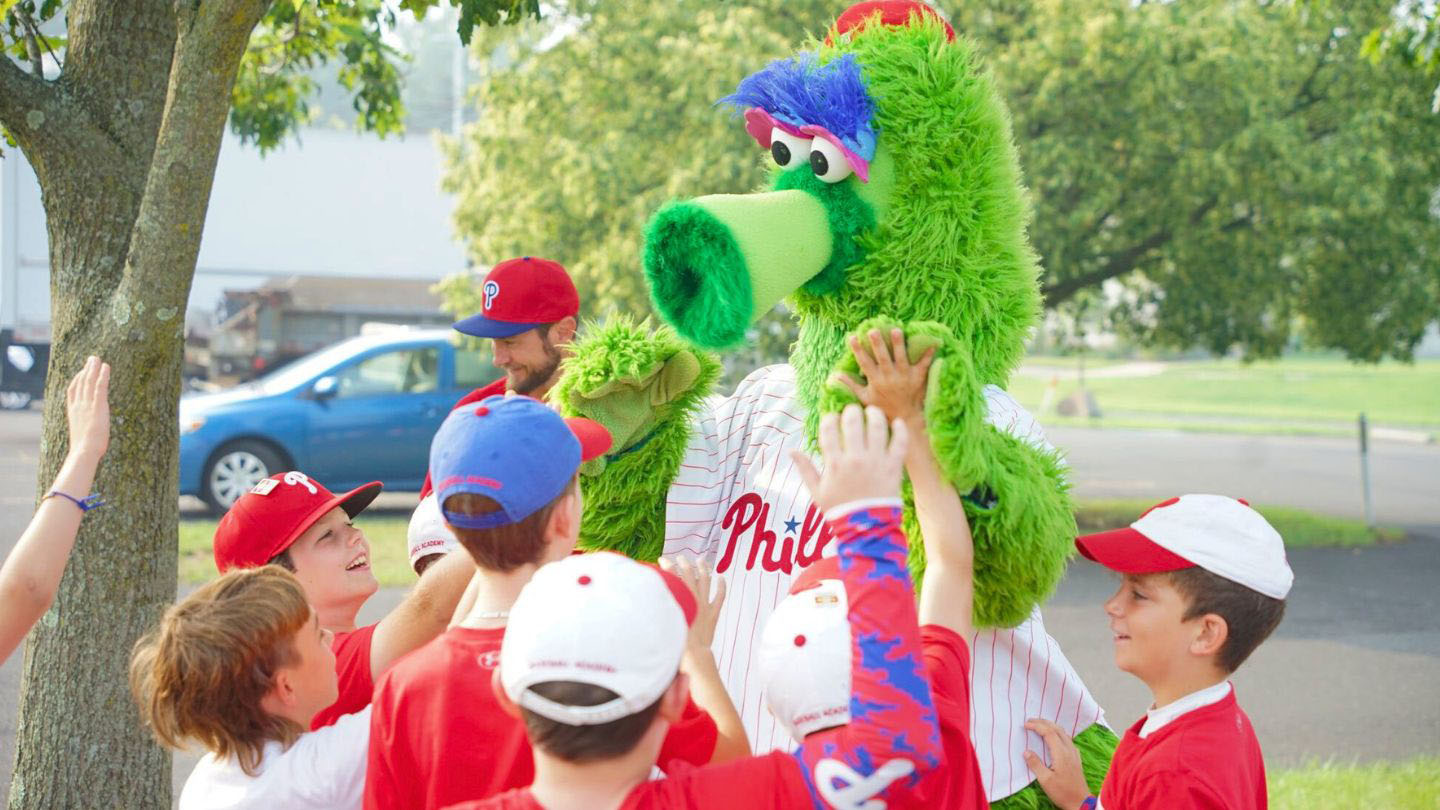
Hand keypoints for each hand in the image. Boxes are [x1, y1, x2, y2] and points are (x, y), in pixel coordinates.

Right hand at [65, 356, 110, 460]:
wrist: (84, 451)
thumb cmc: (84, 449)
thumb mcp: (82, 435)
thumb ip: (85, 428)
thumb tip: (89, 431)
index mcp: (73, 411)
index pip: (72, 391)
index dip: (77, 379)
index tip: (82, 371)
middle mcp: (78, 405)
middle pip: (81, 382)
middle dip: (86, 369)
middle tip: (91, 359)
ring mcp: (87, 404)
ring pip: (89, 381)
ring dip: (93, 368)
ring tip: (97, 358)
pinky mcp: (98, 406)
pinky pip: (100, 386)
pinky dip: (103, 375)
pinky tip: (106, 367)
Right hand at [660, 555, 726, 652]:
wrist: (693, 656)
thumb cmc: (674, 642)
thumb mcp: (661, 623)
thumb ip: (657, 609)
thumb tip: (648, 600)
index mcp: (679, 600)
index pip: (672, 576)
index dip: (667, 566)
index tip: (662, 560)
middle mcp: (693, 599)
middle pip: (689, 574)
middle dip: (684, 563)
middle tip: (681, 557)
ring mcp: (705, 606)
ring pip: (705, 581)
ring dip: (703, 569)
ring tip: (701, 560)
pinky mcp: (713, 614)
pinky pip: (720, 596)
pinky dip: (721, 586)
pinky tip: (721, 578)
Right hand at [791, 404, 907, 510]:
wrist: (866, 528)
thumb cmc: (840, 509)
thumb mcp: (817, 492)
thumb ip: (805, 469)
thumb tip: (791, 451)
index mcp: (835, 464)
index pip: (829, 430)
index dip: (829, 418)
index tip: (832, 418)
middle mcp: (855, 459)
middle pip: (853, 422)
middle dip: (851, 411)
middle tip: (853, 412)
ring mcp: (876, 461)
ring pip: (877, 427)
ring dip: (874, 414)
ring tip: (872, 412)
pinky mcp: (893, 467)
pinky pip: (900, 443)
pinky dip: (900, 430)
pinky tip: (896, 422)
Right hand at [833, 328, 933, 426]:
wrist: (906, 418)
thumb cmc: (883, 408)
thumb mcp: (864, 398)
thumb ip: (851, 385)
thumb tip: (835, 375)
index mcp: (876, 381)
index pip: (865, 363)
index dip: (858, 350)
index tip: (852, 337)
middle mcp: (889, 377)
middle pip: (883, 358)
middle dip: (878, 344)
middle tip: (873, 330)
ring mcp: (905, 377)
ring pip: (901, 358)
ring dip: (899, 344)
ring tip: (896, 330)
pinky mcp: (918, 378)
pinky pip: (924, 364)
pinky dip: (928, 354)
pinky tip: (933, 342)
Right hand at [1023, 718, 1092, 809]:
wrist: (1080, 803)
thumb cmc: (1062, 792)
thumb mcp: (1045, 780)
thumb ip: (1035, 764)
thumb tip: (1026, 751)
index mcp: (1061, 754)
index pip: (1049, 733)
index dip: (1037, 726)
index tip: (1026, 725)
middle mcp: (1069, 750)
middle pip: (1057, 729)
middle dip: (1043, 722)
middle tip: (1031, 720)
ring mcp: (1074, 754)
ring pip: (1063, 733)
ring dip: (1051, 726)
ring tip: (1040, 726)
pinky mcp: (1076, 758)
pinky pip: (1067, 739)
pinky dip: (1058, 733)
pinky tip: (1055, 738)